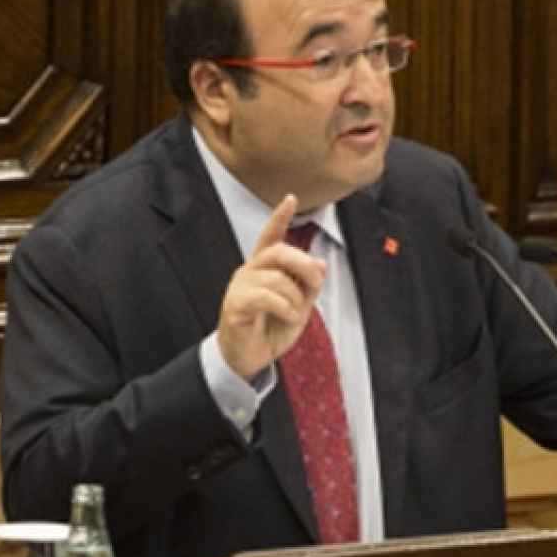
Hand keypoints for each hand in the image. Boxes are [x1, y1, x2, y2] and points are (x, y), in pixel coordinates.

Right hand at [217, 195, 326, 379]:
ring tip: (295, 312)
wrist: (248, 358)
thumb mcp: (299, 306)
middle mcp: (249, 272)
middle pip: (279, 251)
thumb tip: (321, 264)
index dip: (280, 217)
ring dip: (296, 297)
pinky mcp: (235, 304)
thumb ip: (308, 286)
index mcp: (264, 269)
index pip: (271, 236)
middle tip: (316, 283)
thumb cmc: (270, 329)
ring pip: (276, 277)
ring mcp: (240, 287)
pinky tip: (288, 317)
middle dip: (304, 263)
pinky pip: (266, 297)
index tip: (290, 198)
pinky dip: (285, 307)